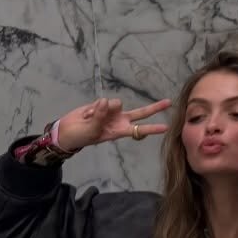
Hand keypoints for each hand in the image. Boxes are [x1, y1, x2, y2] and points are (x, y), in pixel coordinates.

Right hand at [52, 97, 170, 151]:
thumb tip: (106, 102)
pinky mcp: (103, 104)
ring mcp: (112, 111)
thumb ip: (101, 117)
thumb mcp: (93, 131)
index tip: (166, 128)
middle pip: (141, 113)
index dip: (152, 129)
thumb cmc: (82, 136)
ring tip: (90, 118)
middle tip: (169, 102)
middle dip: (155, 108)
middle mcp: (120, 120)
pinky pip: (103, 101)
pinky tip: (87, 114)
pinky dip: (93, 107)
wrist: (68, 131)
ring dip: (103, 109)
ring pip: (116, 103)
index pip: (139, 130)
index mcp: (120, 131)